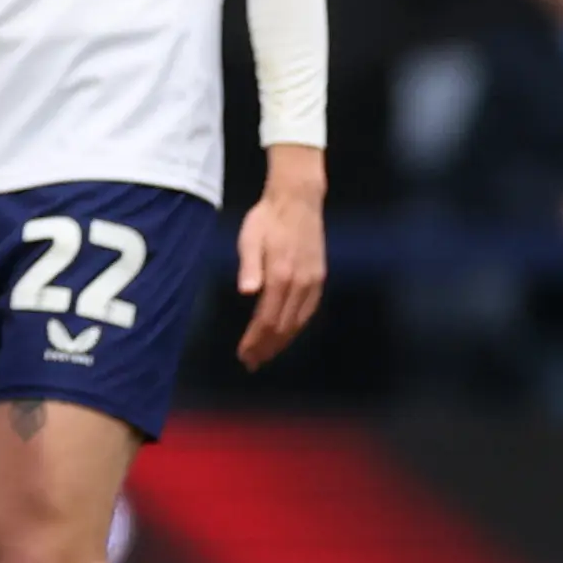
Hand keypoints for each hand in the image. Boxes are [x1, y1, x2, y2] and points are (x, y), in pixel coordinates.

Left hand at [234, 151, 329, 366]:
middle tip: (251, 362)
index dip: (255, 340)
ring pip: (299, 321)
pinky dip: (297, 326)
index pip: (267, 319)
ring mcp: (313, 281)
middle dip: (267, 347)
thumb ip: (249, 266)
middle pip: (284, 326)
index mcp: (281, 275)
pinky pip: (309, 309)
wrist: (298, 201)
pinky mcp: (319, 276)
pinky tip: (287, 333)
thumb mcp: (250, 239)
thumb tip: (247, 291)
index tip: (244, 355)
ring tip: (266, 354)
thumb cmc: (267, 219)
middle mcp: (301, 283)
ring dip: (282, 341)